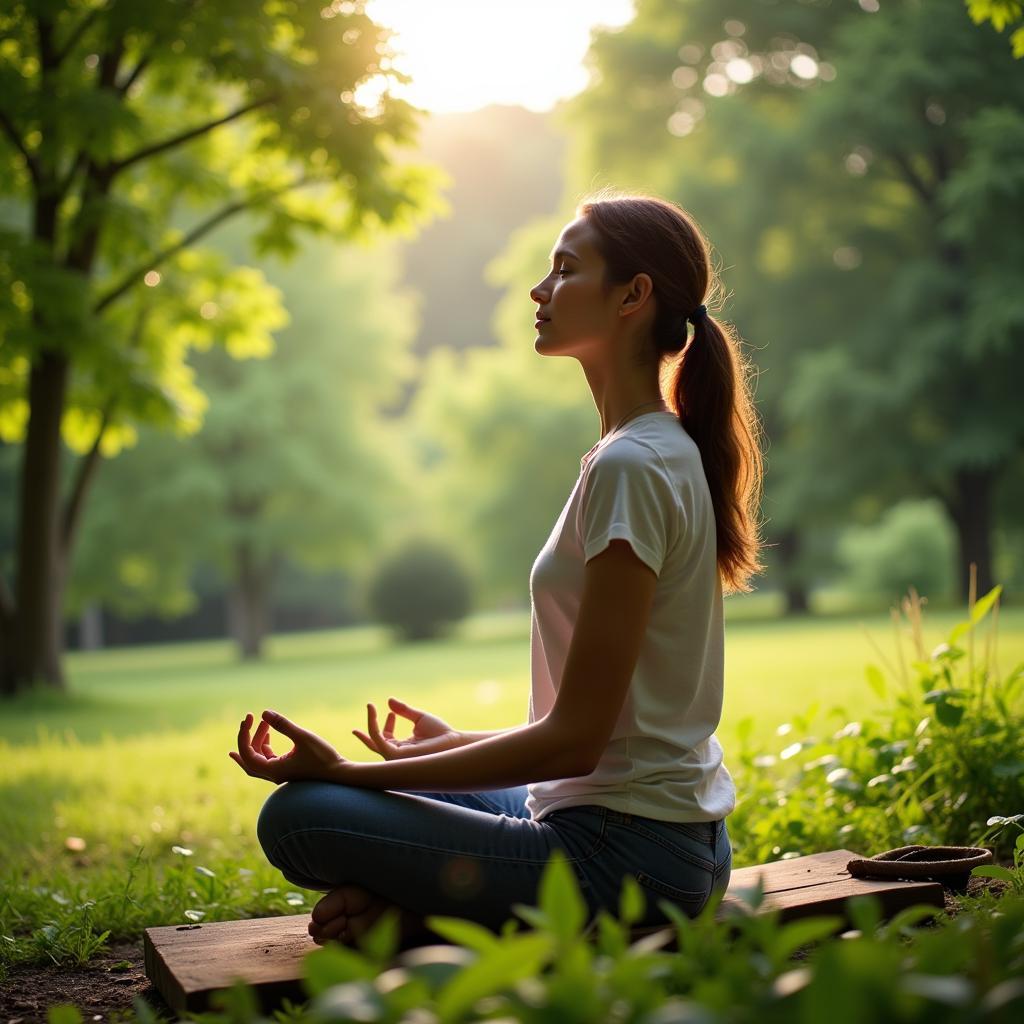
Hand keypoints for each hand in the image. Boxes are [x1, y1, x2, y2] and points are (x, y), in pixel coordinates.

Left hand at [230, 710, 344, 784]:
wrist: (339, 774)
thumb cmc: (323, 757)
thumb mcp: (303, 737)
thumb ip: (283, 725)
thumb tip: (264, 713)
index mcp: (274, 770)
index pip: (247, 754)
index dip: (244, 735)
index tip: (249, 718)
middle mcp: (274, 775)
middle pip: (248, 759)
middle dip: (246, 739)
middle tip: (248, 720)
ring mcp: (280, 774)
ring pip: (258, 760)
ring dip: (257, 741)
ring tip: (263, 724)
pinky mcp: (287, 770)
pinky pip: (267, 760)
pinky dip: (264, 747)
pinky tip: (268, 735)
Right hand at [352, 697, 460, 760]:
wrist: (451, 740)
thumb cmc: (440, 732)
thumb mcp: (419, 718)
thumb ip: (404, 710)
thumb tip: (389, 700)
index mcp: (403, 748)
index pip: (386, 739)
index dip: (385, 724)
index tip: (391, 713)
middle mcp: (397, 754)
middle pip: (375, 743)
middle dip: (365, 731)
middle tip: (369, 706)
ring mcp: (395, 756)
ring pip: (374, 740)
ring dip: (370, 722)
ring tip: (370, 706)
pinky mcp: (395, 755)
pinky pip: (378, 740)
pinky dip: (373, 727)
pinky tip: (374, 713)